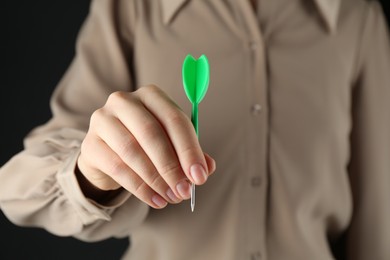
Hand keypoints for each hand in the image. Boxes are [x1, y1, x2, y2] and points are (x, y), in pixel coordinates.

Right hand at [77, 85, 215, 208]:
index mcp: (151, 95)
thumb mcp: (171, 144)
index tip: (199, 177)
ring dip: (156, 179)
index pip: (174, 119)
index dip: (189, 150)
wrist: (108, 154)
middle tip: (185, 191)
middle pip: (151, 133)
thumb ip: (189, 153)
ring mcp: (102, 120)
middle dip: (172, 166)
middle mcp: (124, 101)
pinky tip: (155, 200)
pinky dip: (140, 188)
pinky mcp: (90, 144)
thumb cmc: (146, 144)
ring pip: (132, 151)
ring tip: (172, 197)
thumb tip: (206, 168)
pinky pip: (117, 168)